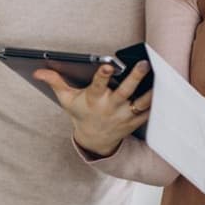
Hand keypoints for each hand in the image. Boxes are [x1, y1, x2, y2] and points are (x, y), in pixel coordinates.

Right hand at [33, 61, 151, 156]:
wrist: (95, 140)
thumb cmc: (80, 114)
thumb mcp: (66, 99)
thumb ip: (54, 82)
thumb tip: (37, 70)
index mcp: (93, 99)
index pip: (98, 85)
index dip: (103, 75)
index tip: (108, 64)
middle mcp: (110, 107)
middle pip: (124, 92)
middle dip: (134, 78)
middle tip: (142, 64)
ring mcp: (124, 115)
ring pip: (141, 102)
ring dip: (151, 91)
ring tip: (161, 77)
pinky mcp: (135, 120)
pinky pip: (149, 110)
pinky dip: (158, 101)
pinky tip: (166, 88)